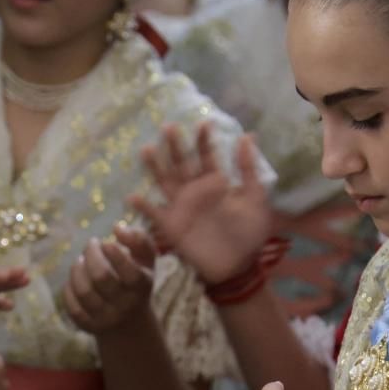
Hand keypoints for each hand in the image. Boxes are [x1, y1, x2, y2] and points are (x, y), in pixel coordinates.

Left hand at [63, 227, 156, 336]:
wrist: (130, 322)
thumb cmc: (137, 280)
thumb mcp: (146, 260)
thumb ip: (139, 238)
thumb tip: (117, 228)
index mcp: (141, 286)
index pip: (129, 271)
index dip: (114, 252)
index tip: (106, 243)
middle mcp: (125, 305)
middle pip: (101, 277)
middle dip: (91, 254)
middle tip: (91, 245)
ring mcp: (106, 318)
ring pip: (84, 291)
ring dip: (77, 269)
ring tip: (81, 261)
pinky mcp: (89, 326)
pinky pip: (72, 306)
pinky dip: (69, 288)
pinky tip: (76, 279)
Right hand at [130, 122, 272, 285]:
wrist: (238, 267)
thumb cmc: (249, 233)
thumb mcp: (256, 200)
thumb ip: (249, 170)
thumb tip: (247, 136)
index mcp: (215, 183)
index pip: (207, 156)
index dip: (204, 141)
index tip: (203, 123)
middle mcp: (195, 190)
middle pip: (182, 163)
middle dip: (175, 146)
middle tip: (169, 127)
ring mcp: (181, 207)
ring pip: (165, 181)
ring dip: (155, 166)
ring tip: (146, 149)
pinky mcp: (171, 226)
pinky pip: (154, 214)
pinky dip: (143, 206)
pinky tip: (132, 196)